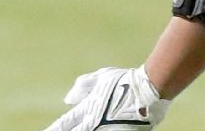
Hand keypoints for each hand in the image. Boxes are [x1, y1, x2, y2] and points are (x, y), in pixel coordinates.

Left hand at [44, 66, 168, 130]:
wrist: (150, 89)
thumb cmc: (125, 80)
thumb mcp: (101, 78)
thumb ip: (83, 87)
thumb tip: (67, 100)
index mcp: (89, 108)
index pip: (65, 123)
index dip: (54, 129)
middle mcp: (97, 123)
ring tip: (76, 129)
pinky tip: (99, 129)